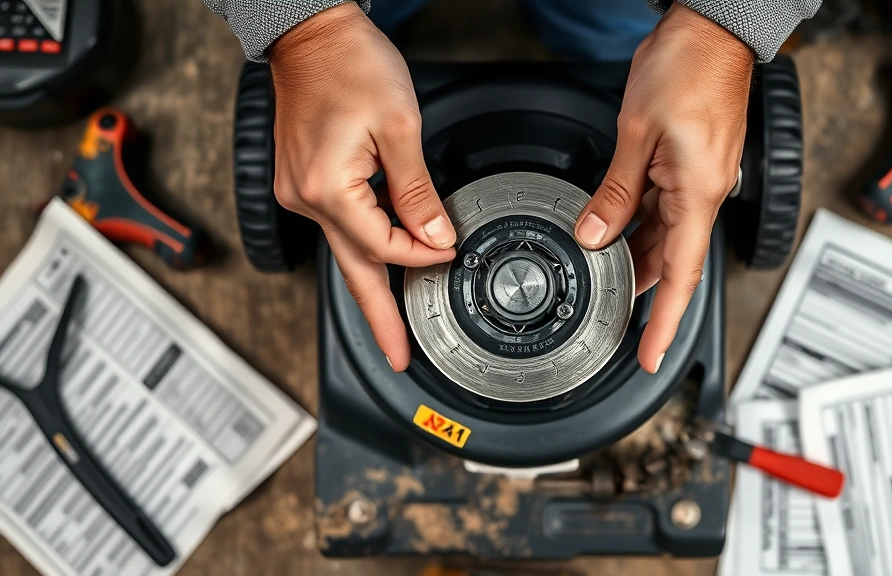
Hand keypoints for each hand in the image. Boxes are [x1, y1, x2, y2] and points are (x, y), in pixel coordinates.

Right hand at [269, 3, 455, 371]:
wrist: (312, 34)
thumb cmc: (349, 65)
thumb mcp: (398, 126)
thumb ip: (418, 190)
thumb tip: (436, 234)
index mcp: (327, 189)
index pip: (384, 244)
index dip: (422, 253)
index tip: (450, 253)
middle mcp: (305, 198)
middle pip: (352, 270)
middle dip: (378, 319)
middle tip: (396, 357)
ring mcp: (299, 192)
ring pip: (346, 250)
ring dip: (374, 282)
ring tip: (393, 323)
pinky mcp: (304, 182)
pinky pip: (340, 225)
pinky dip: (365, 245)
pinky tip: (384, 260)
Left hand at [573, 4, 753, 373]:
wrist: (713, 28)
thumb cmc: (688, 65)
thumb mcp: (638, 131)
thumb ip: (616, 190)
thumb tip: (594, 233)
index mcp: (697, 193)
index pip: (679, 275)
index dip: (665, 322)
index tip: (653, 356)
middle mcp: (702, 194)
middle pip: (668, 260)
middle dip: (638, 291)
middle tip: (607, 318)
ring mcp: (697, 181)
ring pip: (661, 237)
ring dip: (632, 258)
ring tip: (599, 276)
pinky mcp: (688, 166)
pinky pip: (660, 209)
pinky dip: (635, 226)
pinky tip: (610, 233)